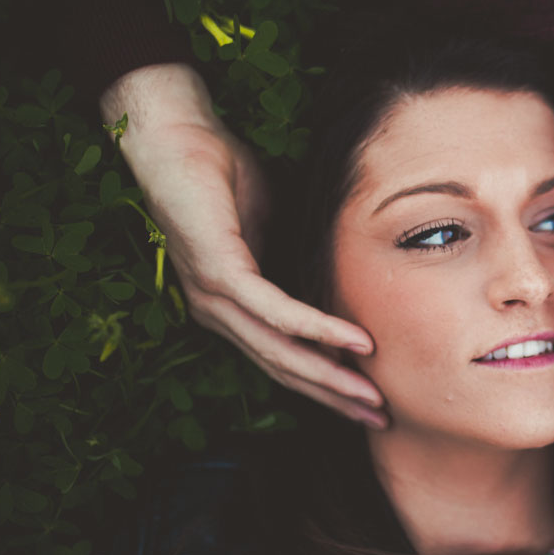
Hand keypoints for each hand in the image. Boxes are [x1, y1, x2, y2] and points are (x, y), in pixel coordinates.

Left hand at [100, 64, 387, 427]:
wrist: (176, 135)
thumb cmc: (220, 172)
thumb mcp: (270, 222)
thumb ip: (292, 258)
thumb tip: (332, 275)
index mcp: (227, 304)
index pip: (279, 356)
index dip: (322, 383)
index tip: (363, 400)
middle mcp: (217, 312)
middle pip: (281, 369)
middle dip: (332, 398)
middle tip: (377, 420)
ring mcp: (215, 297)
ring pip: (279, 352)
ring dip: (330, 378)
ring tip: (371, 396)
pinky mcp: (220, 274)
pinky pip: (277, 312)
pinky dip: (318, 330)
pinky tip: (354, 342)